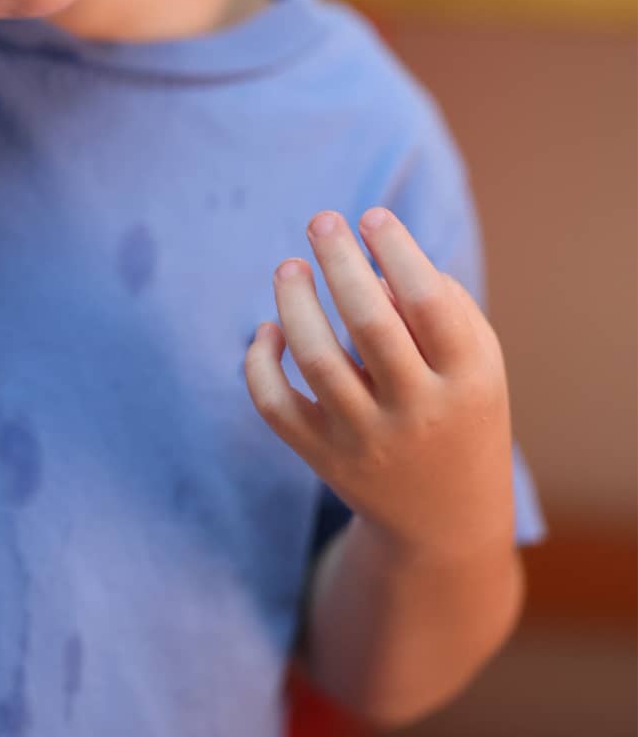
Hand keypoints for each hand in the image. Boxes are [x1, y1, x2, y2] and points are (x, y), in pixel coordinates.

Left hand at [243, 208, 515, 564]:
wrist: (446, 519)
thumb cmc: (460, 410)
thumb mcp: (476, 363)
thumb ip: (442, 305)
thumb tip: (376, 259)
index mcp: (468, 380)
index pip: (429, 303)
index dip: (397, 250)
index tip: (371, 217)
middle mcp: (418, 412)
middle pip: (370, 324)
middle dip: (341, 262)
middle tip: (321, 221)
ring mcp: (366, 439)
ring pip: (316, 359)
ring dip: (295, 302)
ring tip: (289, 266)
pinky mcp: (322, 458)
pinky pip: (275, 404)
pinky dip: (260, 362)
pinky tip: (270, 330)